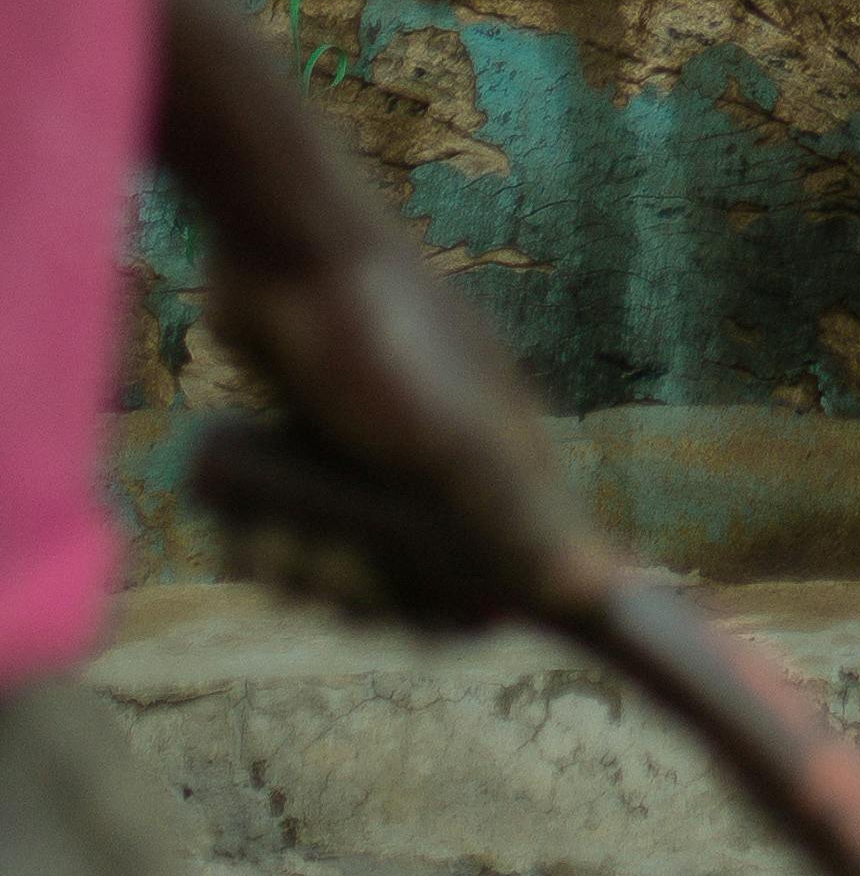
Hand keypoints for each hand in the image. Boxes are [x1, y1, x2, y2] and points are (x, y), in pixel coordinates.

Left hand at [200, 241, 602, 633]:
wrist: (290, 257)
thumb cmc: (387, 346)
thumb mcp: (454, 444)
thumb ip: (520, 522)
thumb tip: (601, 595)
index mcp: (500, 468)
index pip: (500, 587)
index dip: (457, 613)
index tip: (426, 618)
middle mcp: (441, 472)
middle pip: (400, 597)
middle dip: (356, 587)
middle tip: (332, 550)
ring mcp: (369, 466)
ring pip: (331, 572)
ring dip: (295, 558)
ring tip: (276, 515)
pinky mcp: (308, 456)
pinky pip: (282, 537)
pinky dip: (256, 530)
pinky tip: (242, 501)